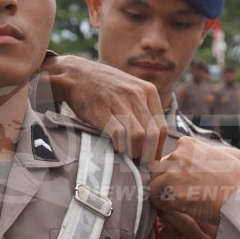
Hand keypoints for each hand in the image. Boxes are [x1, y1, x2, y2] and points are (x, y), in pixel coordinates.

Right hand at [40, 55, 166, 159]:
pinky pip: (119, 134)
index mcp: (149, 91)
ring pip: (139, 136)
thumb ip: (144, 109)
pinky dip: (119, 146)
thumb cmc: (105, 87)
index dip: (159, 148)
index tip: (152, 159)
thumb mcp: (132, 89)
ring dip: (135, 152)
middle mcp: (137, 95)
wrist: (77, 74)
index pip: (163, 127)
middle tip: (141, 164)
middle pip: (153, 135)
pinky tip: (115, 147)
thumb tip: (154, 140)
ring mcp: (120, 102)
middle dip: (149, 154)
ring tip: (129, 157)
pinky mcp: (102, 110)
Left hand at [151, 137, 239, 224]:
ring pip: (154, 186)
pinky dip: (166, 207)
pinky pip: (157, 201)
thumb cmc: (234, 179)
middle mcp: (176, 155)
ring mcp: (173, 173)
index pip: (167, 158)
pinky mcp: (172, 193)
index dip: (172, 173)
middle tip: (182, 195)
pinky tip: (183, 209)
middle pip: (157, 170)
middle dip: (165, 183)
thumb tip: (180, 169)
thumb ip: (194, 157)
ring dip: (164, 196)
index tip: (185, 183)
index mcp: (186, 143)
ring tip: (183, 203)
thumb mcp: (214, 155)